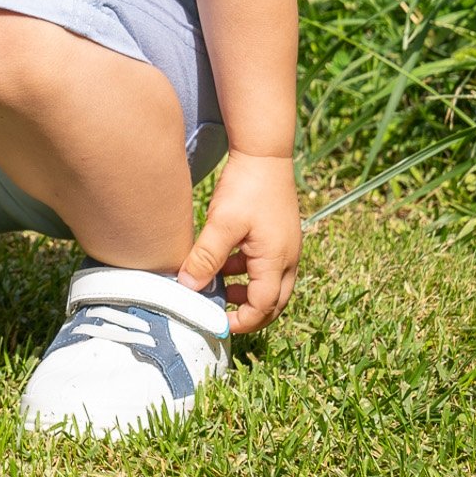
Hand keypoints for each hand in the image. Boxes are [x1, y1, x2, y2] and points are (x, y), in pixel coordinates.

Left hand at [175, 151, 301, 334]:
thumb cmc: (247, 186)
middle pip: (274, 303)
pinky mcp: (280, 237)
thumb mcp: (222, 223)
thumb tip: (187, 286)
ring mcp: (287, 248)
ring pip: (272, 286)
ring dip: (248, 294)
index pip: (263, 307)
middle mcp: (288, 259)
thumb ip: (205, 257)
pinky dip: (248, 274)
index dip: (242, 320)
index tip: (217, 323)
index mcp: (277, 260)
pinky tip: (224, 264)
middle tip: (221, 315)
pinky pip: (268, 267)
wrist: (265, 154)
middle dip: (249, 314)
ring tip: (218, 288)